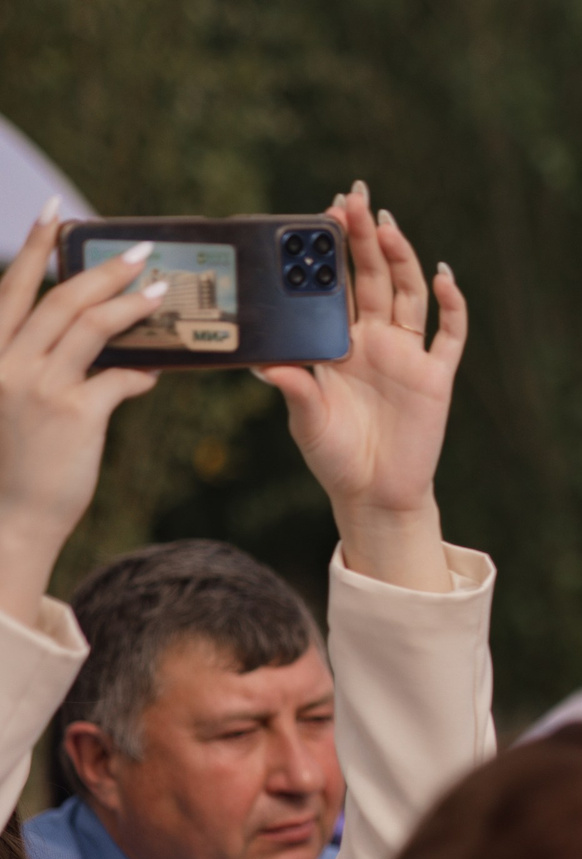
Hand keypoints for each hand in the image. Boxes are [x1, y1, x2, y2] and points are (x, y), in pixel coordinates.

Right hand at [0, 202, 163, 626]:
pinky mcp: (73, 414)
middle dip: (102, 270)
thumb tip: (112, 355)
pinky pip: (118, 378)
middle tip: (140, 252)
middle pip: (60, 299)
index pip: (12, 288)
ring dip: (131, 305)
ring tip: (162, 291)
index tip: (55, 212)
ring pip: (92, 328)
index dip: (35, 247)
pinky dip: (142, 370)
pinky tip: (160, 368)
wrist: (9, 518)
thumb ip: (48, 368)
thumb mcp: (17, 402)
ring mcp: (38, 386)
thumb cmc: (17, 461)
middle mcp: (6, 362)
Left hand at [254, 181, 466, 585]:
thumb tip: (267, 362)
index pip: (335, 284)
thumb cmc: (335, 458)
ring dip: (401, 259)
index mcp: (339, 344)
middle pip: (372, 277)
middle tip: (355, 196)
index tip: (323, 212)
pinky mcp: (436, 377)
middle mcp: (374, 341)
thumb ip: (294, 388)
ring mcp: (408, 356)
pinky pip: (449, 335)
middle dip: (363, 237)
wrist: (376, 495)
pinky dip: (451, 306)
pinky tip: (444, 277)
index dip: (333, 249)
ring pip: (407, 295)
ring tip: (388, 226)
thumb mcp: (306, 421)